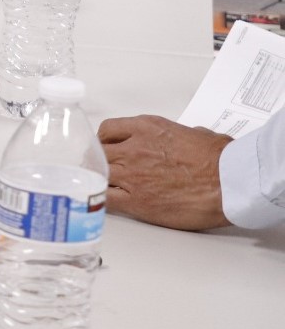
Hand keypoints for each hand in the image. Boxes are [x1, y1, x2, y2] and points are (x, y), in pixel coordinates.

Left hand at [98, 114, 231, 230]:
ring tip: (101, 184)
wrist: (230, 182)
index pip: (109, 130)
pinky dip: (101, 198)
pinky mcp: (137, 201)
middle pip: (99, 152)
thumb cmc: (221, 159)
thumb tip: (183, 139)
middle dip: (98, 159)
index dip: (105, 140)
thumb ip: (178, 134)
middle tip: (101, 167)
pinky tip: (103, 200)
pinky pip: (106, 198)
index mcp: (146, 128)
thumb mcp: (196, 133)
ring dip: (99, 178)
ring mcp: (132, 175)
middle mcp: (133, 149)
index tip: (107, 147)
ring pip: (99, 173)